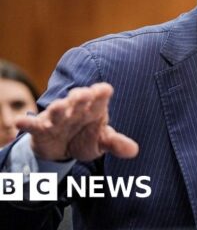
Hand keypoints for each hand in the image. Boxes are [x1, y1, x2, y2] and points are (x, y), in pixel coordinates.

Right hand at [16, 83, 138, 161]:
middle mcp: (75, 109)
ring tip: (59, 106)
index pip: (99, 99)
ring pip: (57, 111)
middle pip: (78, 101)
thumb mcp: (101, 142)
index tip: (105, 89)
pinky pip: (32, 125)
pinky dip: (26, 123)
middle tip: (83, 94)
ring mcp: (57, 118)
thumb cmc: (86, 138)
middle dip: (80, 97)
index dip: (101, 93)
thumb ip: (116, 144)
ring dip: (58, 108)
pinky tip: (18, 122)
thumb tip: (134, 151)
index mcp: (94, 109)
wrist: (62, 148)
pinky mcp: (40, 128)